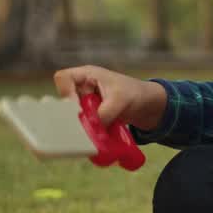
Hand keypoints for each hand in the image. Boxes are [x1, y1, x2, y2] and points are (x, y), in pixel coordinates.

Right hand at [52, 65, 167, 130]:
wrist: (148, 105)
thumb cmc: (136, 93)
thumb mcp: (120, 100)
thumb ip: (104, 113)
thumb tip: (90, 128)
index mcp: (87, 75)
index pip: (63, 78)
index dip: (64, 92)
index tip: (75, 106)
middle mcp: (82, 88)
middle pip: (64, 100)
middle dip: (72, 113)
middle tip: (83, 124)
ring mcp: (85, 103)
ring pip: (72, 114)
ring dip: (80, 124)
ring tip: (91, 131)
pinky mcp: (90, 116)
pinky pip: (82, 124)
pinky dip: (87, 130)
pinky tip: (94, 137)